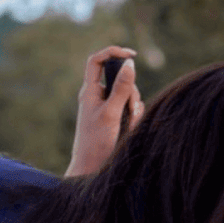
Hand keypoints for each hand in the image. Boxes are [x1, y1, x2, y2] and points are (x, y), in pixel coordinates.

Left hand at [66, 46, 144, 177]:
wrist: (91, 170)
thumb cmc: (96, 143)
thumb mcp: (111, 113)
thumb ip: (121, 88)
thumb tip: (130, 63)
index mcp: (90, 91)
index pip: (97, 61)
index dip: (113, 52)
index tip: (131, 55)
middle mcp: (97, 97)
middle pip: (120, 78)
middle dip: (130, 91)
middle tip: (129, 109)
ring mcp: (106, 108)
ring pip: (128, 95)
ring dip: (133, 107)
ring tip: (128, 125)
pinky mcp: (114, 119)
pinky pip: (130, 109)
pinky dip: (133, 117)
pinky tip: (129, 129)